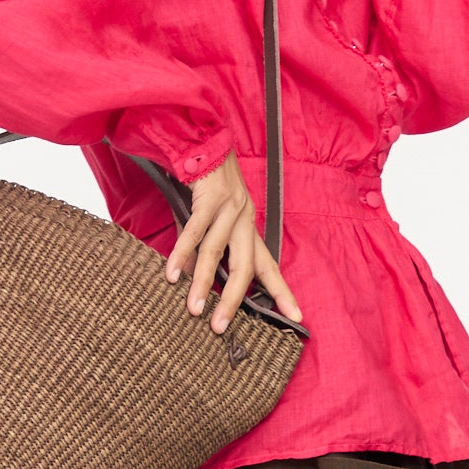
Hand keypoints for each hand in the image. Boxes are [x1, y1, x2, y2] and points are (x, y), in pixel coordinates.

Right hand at [165, 147, 302, 333]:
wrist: (202, 141)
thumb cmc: (205, 186)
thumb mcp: (209, 222)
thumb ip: (203, 251)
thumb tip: (192, 280)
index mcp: (249, 229)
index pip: (269, 266)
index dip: (282, 292)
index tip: (296, 318)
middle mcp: (244, 220)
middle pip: (246, 268)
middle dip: (234, 300)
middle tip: (221, 327)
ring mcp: (229, 208)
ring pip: (217, 253)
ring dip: (204, 283)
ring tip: (194, 310)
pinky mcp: (209, 197)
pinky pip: (195, 232)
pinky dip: (182, 254)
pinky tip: (172, 274)